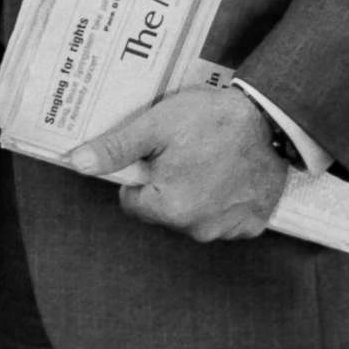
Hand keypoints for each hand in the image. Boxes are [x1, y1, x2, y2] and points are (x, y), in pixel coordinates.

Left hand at [65, 85, 288, 241]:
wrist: (271, 119)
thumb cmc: (211, 120)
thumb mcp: (155, 125)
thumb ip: (116, 149)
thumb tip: (77, 163)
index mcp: (169, 207)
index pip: (132, 203)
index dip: (138, 177)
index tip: (155, 156)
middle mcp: (198, 229)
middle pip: (163, 211)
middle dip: (166, 185)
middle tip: (182, 152)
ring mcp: (229, 230)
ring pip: (193, 216)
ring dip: (195, 194)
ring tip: (208, 159)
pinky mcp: (253, 225)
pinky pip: (224, 218)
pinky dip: (223, 200)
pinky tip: (229, 173)